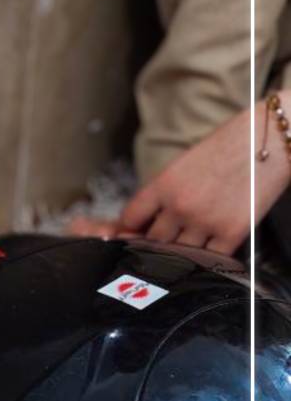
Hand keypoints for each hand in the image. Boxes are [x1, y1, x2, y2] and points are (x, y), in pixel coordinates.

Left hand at [68, 91, 290, 254]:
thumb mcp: (187, 162)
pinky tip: (208, 251)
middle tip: (162, 243)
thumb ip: (165, 191)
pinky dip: (206, 259)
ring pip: (179, 254)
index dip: (129, 229)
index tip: (132, 233)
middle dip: (155, 243)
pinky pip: (208, 260)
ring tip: (188, 246)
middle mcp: (180, 205)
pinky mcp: (231, 233)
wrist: (271, 141)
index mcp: (165, 183)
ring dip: (181, 253)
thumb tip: (150, 218)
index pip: (131, 218)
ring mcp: (205, 222)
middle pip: (153, 241)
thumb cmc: (231, 145)